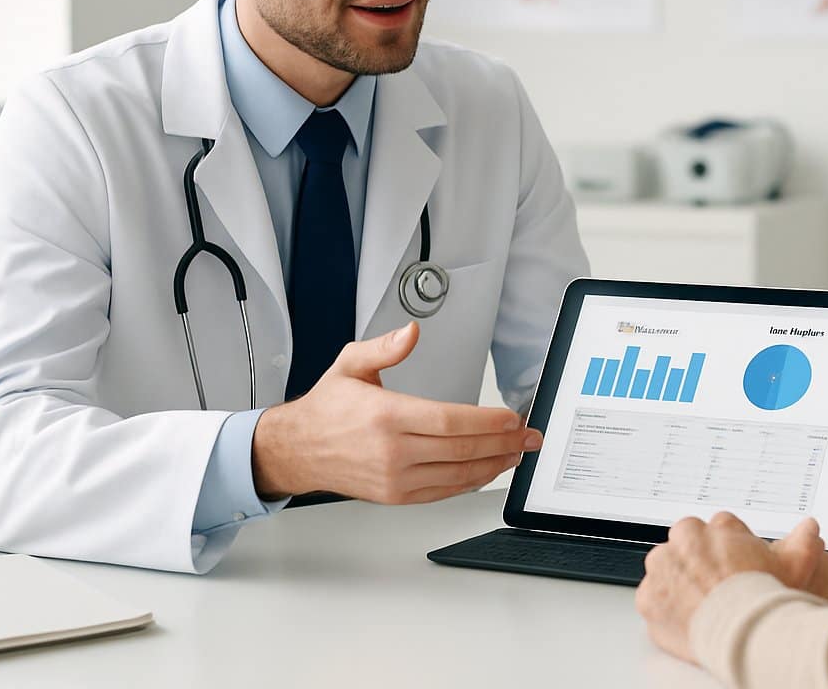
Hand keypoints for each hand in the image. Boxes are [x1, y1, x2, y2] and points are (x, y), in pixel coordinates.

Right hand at [251, 322, 541, 503]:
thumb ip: (384, 348)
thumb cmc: (327, 409)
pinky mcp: (396, 495)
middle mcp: (393, 452)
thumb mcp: (350, 365)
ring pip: (458, 475)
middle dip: (504, 443)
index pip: (450, 421)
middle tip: (529, 435)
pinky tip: (488, 469)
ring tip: (517, 452)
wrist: (298, 450)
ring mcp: (395, 478)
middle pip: (462, 449)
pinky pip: (443, 491)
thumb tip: (411, 333)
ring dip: (494, 464)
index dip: (488, 422)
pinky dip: (471, 482)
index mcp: (386, 416)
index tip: (512, 418)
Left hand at [635, 513, 823, 662]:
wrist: (744, 631)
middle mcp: (679, 542)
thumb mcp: (793, 566)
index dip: (722, 553)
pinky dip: (665, 608)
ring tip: (703, 605)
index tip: (730, 569)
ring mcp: (661, 570)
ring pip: (666, 572)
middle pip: (684, 550)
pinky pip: (653, 599)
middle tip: (716, 589)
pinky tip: (688, 617)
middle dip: (696, 565)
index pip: (710, 532)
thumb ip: (802, 542)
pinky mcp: (648, 598)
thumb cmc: (765, 597)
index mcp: (708, 527)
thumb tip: (810, 528)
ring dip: (678, 584)